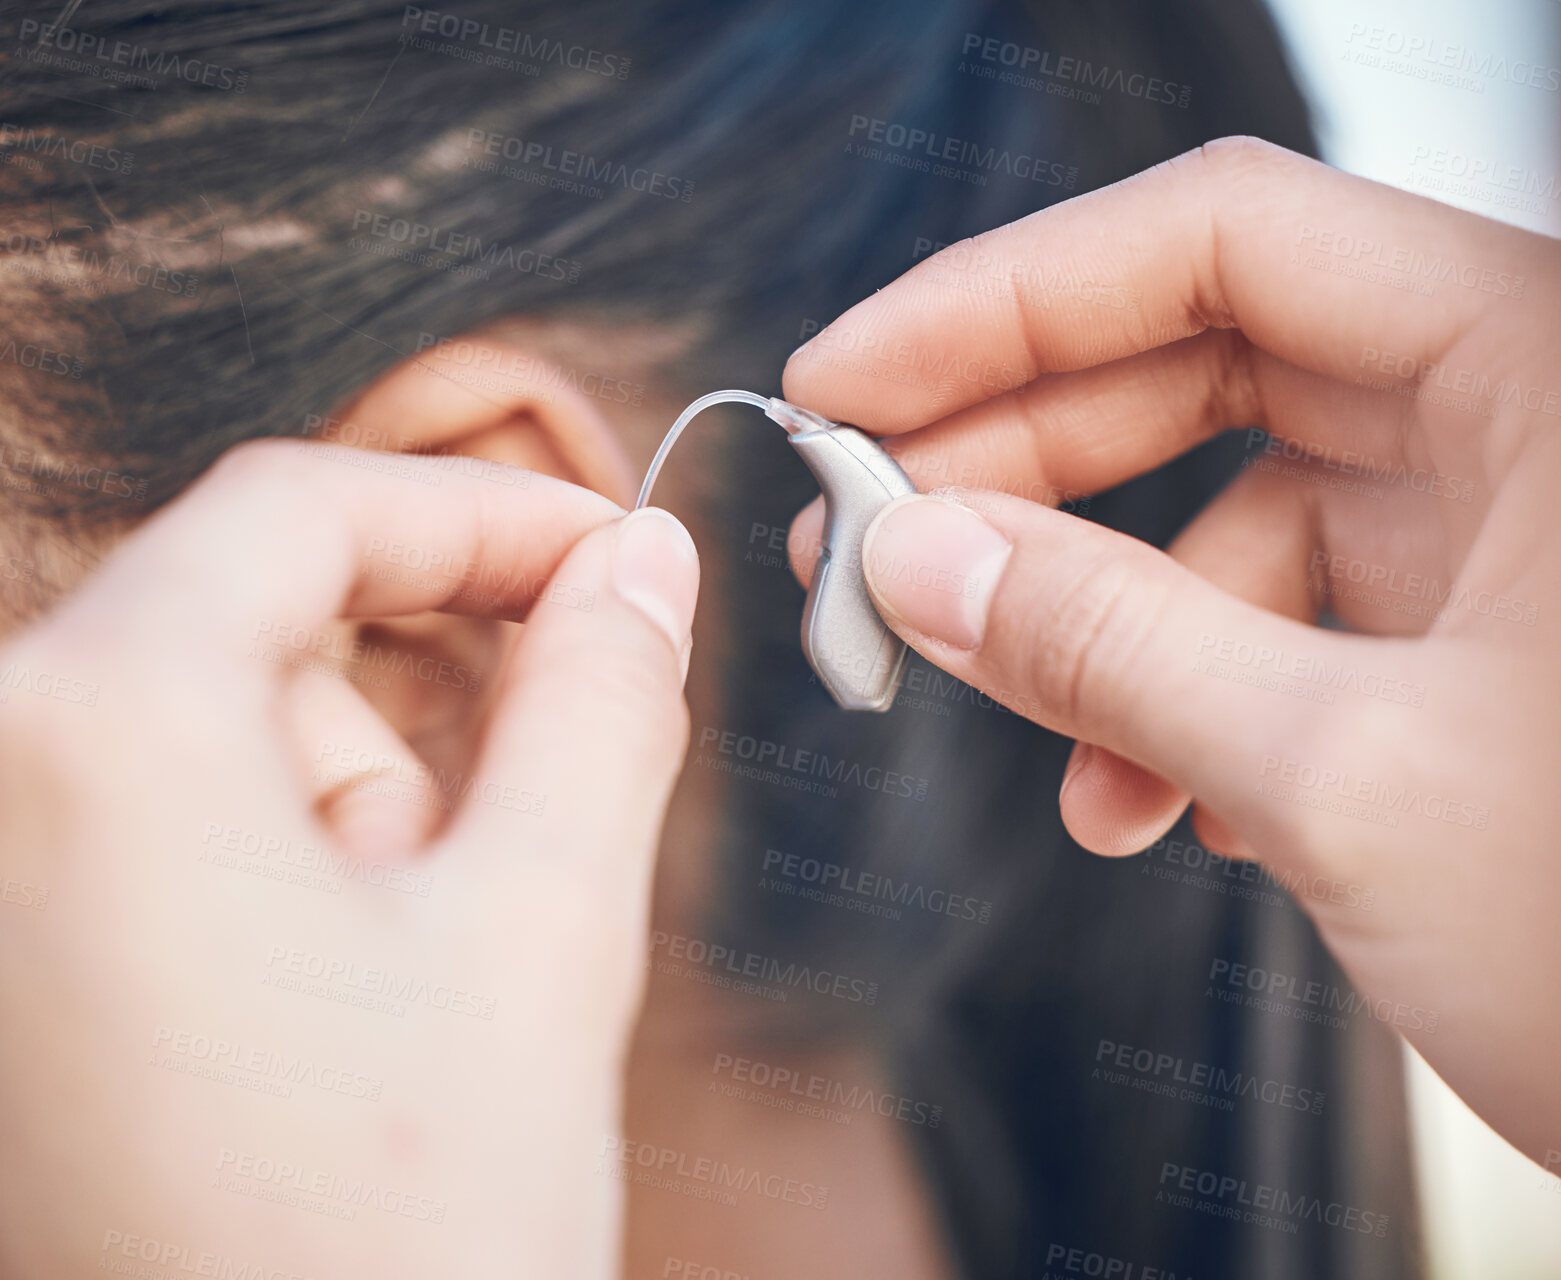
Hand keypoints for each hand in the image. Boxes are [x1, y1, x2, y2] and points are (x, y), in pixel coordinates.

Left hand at [0, 441, 698, 1276]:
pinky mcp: (10, 949)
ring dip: (355, 822)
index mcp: (90, 732)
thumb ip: (604, 704)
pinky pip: (156, 825)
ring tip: (406, 991)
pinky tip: (334, 1012)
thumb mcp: (541, 936)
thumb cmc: (389, 1250)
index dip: (483, 513)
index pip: (303, 510)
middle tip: (506, 867)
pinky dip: (279, 871)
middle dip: (416, 718)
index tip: (613, 556)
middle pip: (258, 628)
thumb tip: (645, 564)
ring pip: (215, 739)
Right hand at [784, 137, 1560, 1167]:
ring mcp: (1508, 531)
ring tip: (1048, 757)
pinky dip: (1195, 701)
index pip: (1220, 240)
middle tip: (868, 544)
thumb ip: (1111, 644)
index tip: (850, 386)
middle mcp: (1529, 417)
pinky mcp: (1482, 638)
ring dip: (1104, 626)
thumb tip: (911, 559)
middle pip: (1205, 360)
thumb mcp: (1351, 778)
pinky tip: (1176, 811)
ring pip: (1233, 507)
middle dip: (1019, 463)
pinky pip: (1286, 617)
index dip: (1001, 301)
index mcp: (1545, 367)